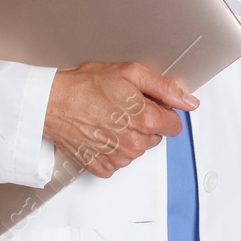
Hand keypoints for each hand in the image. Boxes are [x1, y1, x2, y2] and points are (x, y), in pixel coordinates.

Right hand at [42, 61, 196, 178]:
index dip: (162, 111)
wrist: (51, 103)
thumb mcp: (131, 73)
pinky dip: (112, 149)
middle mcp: (134, 144)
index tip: (148, 104)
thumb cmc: (86, 85)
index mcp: (146, 121)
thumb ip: (165, 88)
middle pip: (156, 137)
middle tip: (123, 107)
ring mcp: (117, 158)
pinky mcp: (101, 167)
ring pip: (137, 150)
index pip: (174, 126)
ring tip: (108, 118)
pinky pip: (118, 161)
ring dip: (128, 136)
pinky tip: (100, 132)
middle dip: (145, 123)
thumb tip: (190, 101)